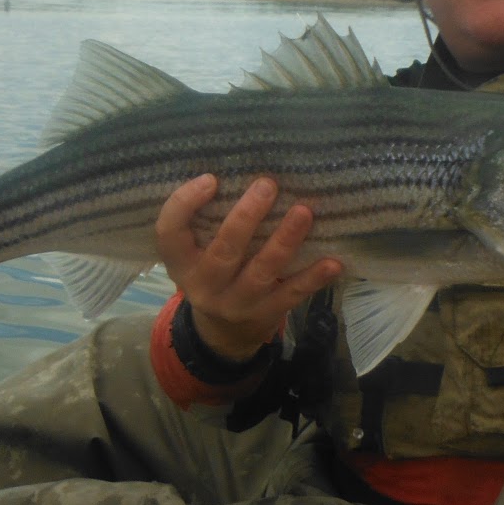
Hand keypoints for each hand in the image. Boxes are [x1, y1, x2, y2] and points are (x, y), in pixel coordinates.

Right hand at [155, 174, 341, 360]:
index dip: (185, 203)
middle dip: (246, 217)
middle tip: (268, 185)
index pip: (169, 231)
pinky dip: (313, 278)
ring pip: (262, 272)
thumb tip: (246, 169)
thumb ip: (209, 222)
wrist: (223, 335)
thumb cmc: (213, 273)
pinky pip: (291, 294)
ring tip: (304, 211)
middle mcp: (204, 285)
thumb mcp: (197, 253)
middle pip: (224, 251)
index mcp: (181, 262)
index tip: (211, 179)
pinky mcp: (265, 315)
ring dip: (284, 241)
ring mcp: (236, 303)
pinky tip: (333, 262)